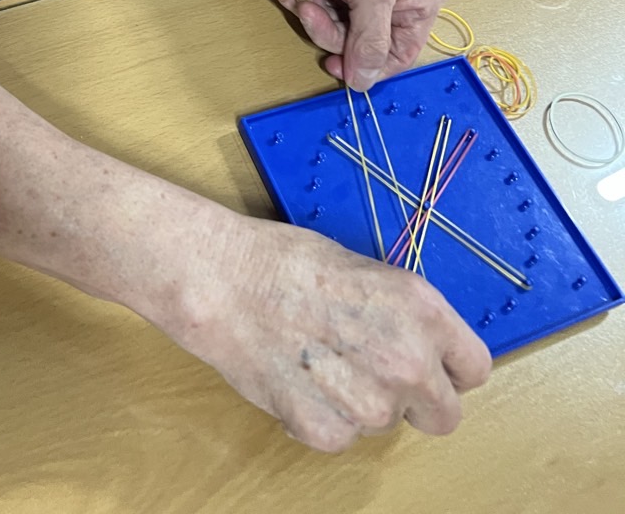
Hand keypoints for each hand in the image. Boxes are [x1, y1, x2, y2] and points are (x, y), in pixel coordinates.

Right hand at [174, 213, 490, 451]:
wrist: (225, 281)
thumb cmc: (285, 263)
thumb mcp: (365, 270)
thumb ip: (403, 314)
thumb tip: (418, 342)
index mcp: (423, 311)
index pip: (473, 369)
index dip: (448, 367)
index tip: (430, 365)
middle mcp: (408, 362)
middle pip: (443, 414)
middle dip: (415, 399)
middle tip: (372, 371)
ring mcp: (369, 403)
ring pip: (384, 424)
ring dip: (360, 403)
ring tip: (318, 360)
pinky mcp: (327, 431)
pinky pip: (341, 436)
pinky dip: (322, 417)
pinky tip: (297, 379)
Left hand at [269, 0, 448, 91]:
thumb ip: (370, 42)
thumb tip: (364, 83)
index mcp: (423, 0)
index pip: (401, 54)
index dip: (369, 65)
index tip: (339, 67)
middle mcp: (396, 0)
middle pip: (362, 46)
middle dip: (330, 31)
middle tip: (311, 11)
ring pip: (335, 32)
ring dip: (312, 15)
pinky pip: (318, 15)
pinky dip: (300, 4)